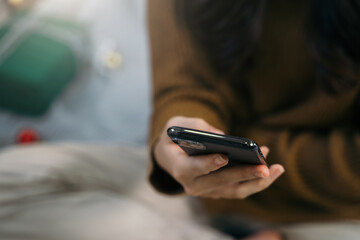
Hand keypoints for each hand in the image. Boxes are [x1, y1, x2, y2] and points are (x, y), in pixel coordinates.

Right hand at [154, 116, 284, 198]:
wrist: (170, 156)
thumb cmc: (174, 138)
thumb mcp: (177, 125)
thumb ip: (196, 127)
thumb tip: (223, 137)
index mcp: (179, 168)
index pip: (192, 169)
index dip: (208, 164)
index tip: (224, 157)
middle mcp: (192, 185)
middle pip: (221, 182)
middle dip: (244, 174)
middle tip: (264, 168)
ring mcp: (207, 191)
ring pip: (235, 191)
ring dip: (257, 182)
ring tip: (277, 169)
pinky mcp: (219, 191)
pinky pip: (239, 188)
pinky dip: (256, 180)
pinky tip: (272, 168)